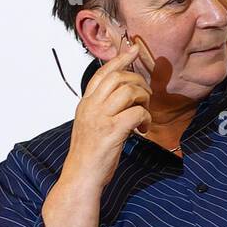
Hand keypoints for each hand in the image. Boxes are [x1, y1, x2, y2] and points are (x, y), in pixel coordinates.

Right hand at [64, 37, 151, 185]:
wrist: (81, 176)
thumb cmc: (89, 155)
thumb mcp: (92, 125)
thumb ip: (104, 110)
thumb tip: (126, 100)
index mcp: (86, 103)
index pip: (102, 73)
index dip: (120, 59)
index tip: (133, 49)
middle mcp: (91, 106)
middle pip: (118, 77)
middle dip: (138, 81)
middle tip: (146, 95)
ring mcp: (100, 118)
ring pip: (129, 91)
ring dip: (143, 99)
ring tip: (144, 113)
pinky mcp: (112, 131)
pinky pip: (136, 113)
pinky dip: (145, 118)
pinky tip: (143, 128)